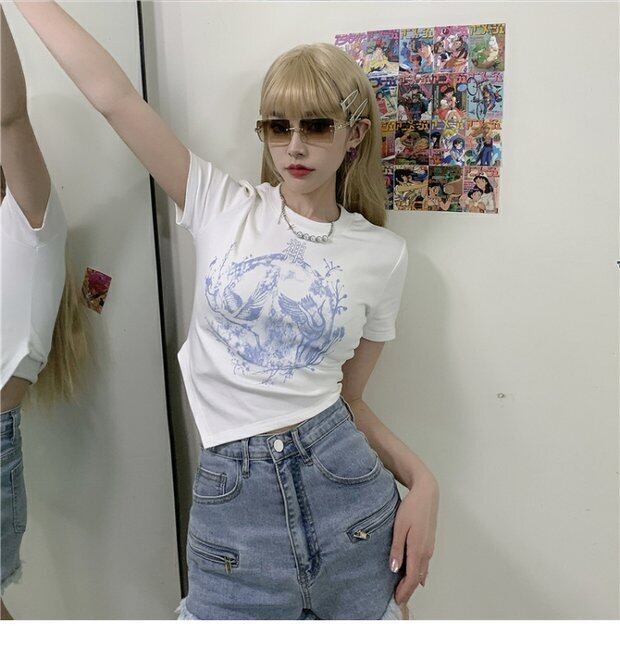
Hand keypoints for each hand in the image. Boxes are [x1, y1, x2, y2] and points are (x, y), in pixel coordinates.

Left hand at [389, 475, 438, 606]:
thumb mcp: (399, 527)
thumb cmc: (411, 508)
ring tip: (403, 590)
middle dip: (408, 590)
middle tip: (398, 600)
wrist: (427, 494)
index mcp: (418, 549)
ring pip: (422, 571)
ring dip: (413, 582)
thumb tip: (395, 569)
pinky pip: (424, 563)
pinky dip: (418, 573)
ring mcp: (429, 547)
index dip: (404, 591)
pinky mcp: (429, 542)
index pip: (412, 578)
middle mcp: (426, 552)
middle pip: (418, 578)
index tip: (396, 600)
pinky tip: (415, 575)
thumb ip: (397, 549)